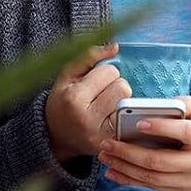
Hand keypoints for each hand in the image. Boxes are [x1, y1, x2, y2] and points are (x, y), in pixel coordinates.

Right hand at [46, 43, 128, 162]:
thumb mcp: (67, 75)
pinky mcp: (114, 144)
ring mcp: (103, 134)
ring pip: (130, 104)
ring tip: (106, 108)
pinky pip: (133, 121)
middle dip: (115, 87)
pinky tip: (115, 119)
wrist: (57, 137)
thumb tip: (115, 47)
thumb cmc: (63, 102)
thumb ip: (89, 56)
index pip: (110, 72)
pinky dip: (127, 117)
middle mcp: (88, 118)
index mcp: (74, 98)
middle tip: (101, 96)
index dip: (104, 74)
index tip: (93, 83)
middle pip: (123, 87)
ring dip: (122, 102)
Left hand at [98, 96, 190, 190]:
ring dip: (124, 168)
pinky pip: (152, 188)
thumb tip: (161, 104)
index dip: (162, 128)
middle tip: (107, 143)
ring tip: (105, 156)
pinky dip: (130, 180)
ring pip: (152, 178)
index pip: (185, 133)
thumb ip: (188, 102)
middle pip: (160, 161)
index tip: (139, 123)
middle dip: (129, 152)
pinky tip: (114, 171)